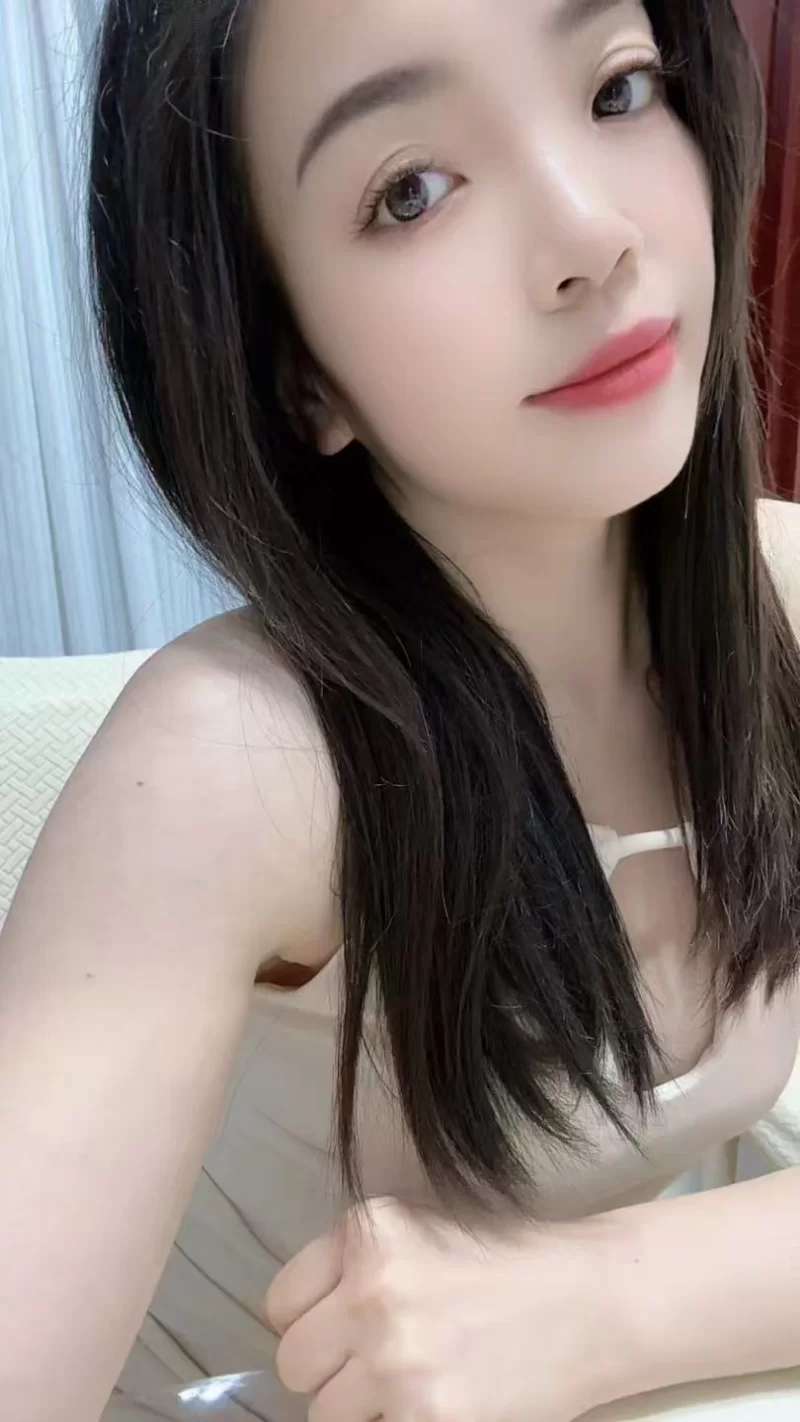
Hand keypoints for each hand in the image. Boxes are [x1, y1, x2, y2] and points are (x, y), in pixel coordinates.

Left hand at [264, 1195, 610, 1421]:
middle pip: (294, 1363)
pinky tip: (436, 1404)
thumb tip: (294, 1328)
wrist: (588, 1301)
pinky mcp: (429, 1419)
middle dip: (329, 1371)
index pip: (280, 1303)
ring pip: (324, 1415)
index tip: (339, 1331)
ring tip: (412, 1386)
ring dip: (361, 1409)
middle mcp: (373, 1291)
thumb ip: (352, 1266)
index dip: (308, 1323)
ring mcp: (398, 1360)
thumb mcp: (416, 1231)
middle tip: (377, 1365)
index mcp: (368, 1233)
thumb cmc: (501, 1263)